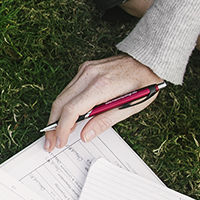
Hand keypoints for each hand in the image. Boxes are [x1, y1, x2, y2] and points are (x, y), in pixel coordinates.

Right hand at [46, 55, 163, 150]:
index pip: (72, 110)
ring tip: (57, 133)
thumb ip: (105, 121)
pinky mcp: (85, 68)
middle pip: (61, 102)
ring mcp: (86, 69)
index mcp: (102, 85)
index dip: (62, 128)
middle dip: (53, 125)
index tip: (59, 142)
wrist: (148, 58)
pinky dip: (64, 104)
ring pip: (62, 96)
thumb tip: (85, 135)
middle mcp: (90, 74)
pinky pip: (69, 89)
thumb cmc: (144, 82)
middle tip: (50, 142)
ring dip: (56, 116)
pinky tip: (67, 117)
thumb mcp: (131, 106)